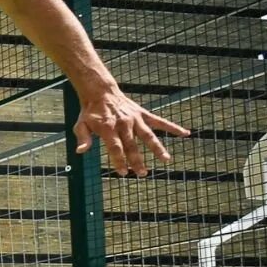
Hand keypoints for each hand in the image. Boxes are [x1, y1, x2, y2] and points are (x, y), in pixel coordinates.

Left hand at [73, 86, 188, 176]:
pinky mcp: (143, 114)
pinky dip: (173, 127)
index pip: (116, 148)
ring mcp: (135, 119)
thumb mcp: (80, 125)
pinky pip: (160, 121)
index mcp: (108, 128)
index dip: (119, 161)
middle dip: (137, 160)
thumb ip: (83, 138)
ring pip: (148, 135)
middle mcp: (124, 124)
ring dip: (157, 148)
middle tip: (142, 174)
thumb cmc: (90, 112)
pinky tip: (185, 133)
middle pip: (132, 145)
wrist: (101, 92)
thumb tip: (80, 152)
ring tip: (166, 159)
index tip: (123, 173)